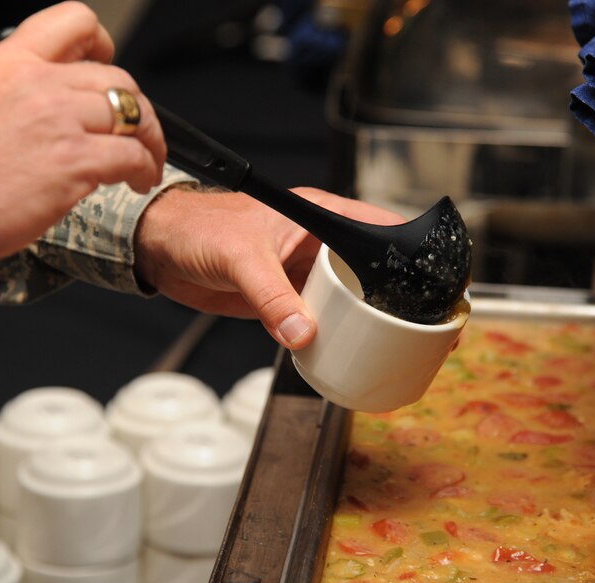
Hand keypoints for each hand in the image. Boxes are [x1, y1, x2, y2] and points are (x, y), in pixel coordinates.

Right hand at [0, 2, 165, 257]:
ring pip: (134, 115)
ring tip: (146, 165)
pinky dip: (144, 169)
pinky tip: (137, 184)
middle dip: (137, 109)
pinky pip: (132, 155)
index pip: (74, 22)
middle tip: (138, 135)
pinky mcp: (75, 161)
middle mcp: (39, 83)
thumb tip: (40, 100)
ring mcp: (60, 120)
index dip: (102, 45)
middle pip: (118, 78)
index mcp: (9, 62)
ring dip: (150, 141)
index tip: (106, 68)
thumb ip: (10, 91)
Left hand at [134, 187, 406, 349]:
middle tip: (425, 327)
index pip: (379, 230)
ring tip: (396, 346)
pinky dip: (331, 336)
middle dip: (397, 299)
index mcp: (319, 217)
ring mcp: (303, 273)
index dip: (410, 254)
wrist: (161, 249)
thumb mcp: (240, 259)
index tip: (434, 284)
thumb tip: (303, 334)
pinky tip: (345, 353)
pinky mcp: (285, 298)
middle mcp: (318, 245)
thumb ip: (271, 296)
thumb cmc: (198, 229)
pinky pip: (318, 319)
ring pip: (348, 299)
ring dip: (366, 321)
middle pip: (372, 271)